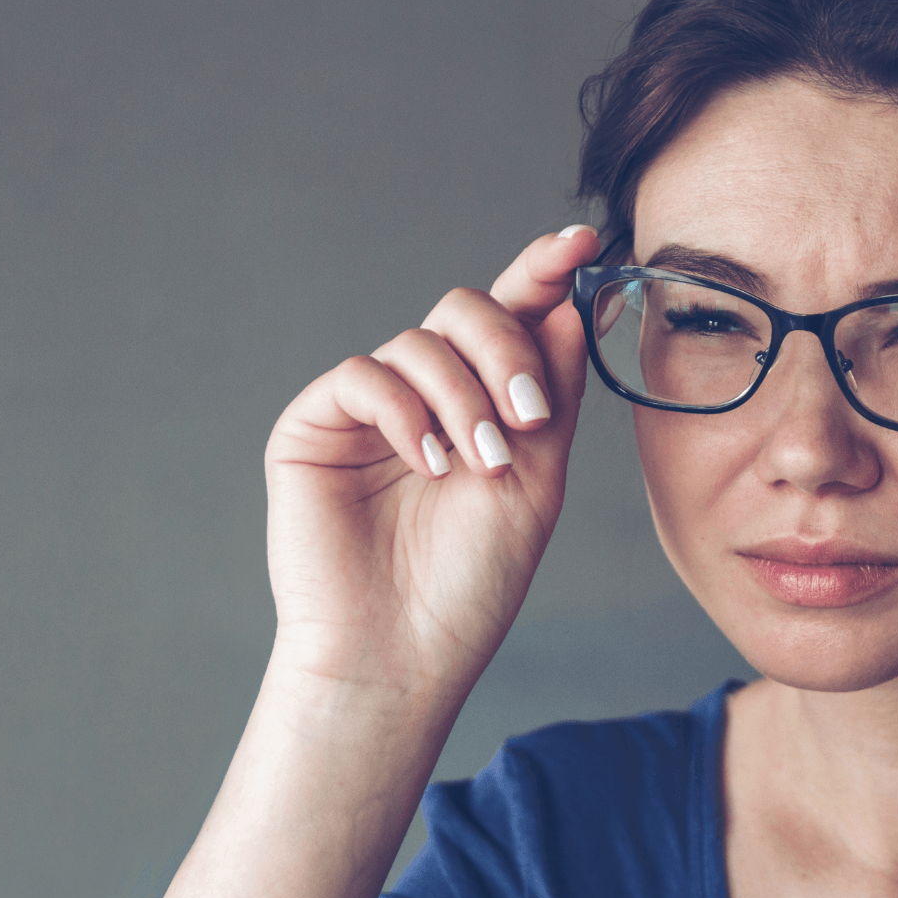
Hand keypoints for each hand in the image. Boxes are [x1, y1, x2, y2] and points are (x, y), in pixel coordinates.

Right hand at [261, 226, 599, 699]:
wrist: (404, 653)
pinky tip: (430, 462)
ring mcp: (370, 408)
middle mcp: (426, 395)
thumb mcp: (538, 480)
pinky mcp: (315, 426)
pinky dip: (407, 410)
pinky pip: (363, 375)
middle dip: (506, 347)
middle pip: (464, 310)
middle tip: (530, 415)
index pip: (512, 318)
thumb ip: (552, 392)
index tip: (583, 243)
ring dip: (464, 397)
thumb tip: (572, 305)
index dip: (542, 272)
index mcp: (482, 402)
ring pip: (419, 342)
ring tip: (480, 465)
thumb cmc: (471, 582)